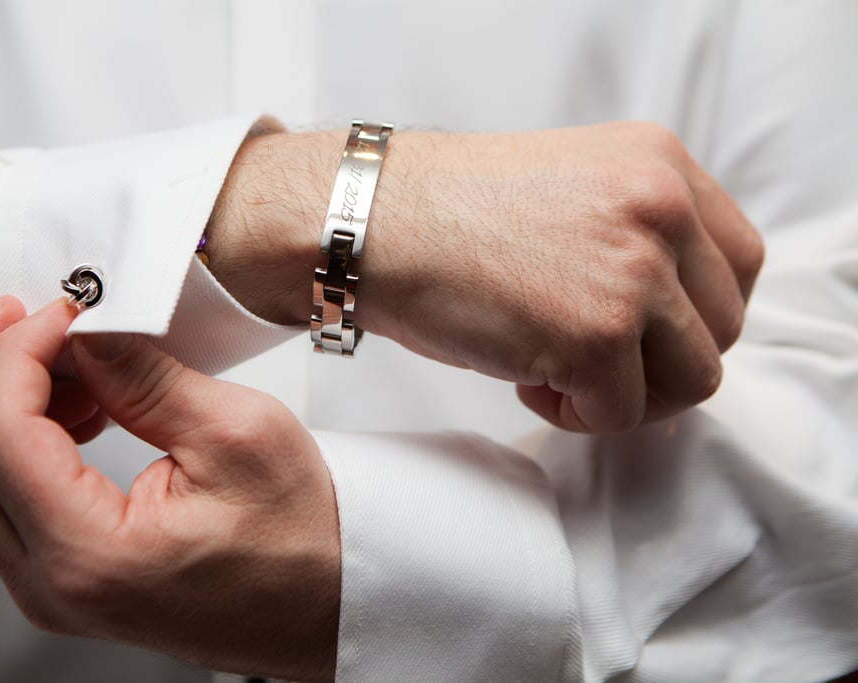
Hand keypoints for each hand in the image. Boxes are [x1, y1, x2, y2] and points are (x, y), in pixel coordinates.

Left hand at [0, 297, 339, 681]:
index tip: (63, 311)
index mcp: (90, 555)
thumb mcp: (234, 435)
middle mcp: (51, 584)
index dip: (19, 352)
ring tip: (66, 358)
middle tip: (19, 318)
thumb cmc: (301, 540)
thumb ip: (144, 378)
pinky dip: (18, 437)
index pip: (1, 433)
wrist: (326, 601)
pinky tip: (77, 404)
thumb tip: (87, 331)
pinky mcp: (62, 577)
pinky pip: (3, 498)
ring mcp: (49, 587)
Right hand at [209, 122, 763, 432]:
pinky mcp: (598, 335)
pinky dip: (576, 415)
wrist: (365, 223)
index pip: (738, 262)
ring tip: (557, 372)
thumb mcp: (569, 191)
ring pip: (693, 379)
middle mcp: (661, 207)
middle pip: (724, 326)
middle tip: (592, 361)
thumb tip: (669, 318)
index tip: (643, 334)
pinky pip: (622, 415)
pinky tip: (525, 380)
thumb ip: (633, 233)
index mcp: (658, 163)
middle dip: (661, 362)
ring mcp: (634, 271)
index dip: (692, 315)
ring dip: (627, 394)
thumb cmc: (441, 213)